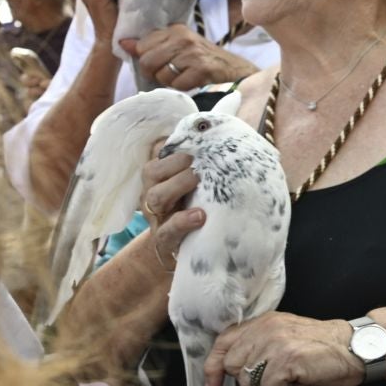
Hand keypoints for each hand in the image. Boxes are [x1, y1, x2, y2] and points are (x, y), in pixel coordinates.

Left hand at [124, 24, 257, 90]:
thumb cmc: (204, 60)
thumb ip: (152, 45)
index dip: (147, 59)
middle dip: (155, 73)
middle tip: (172, 73)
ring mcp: (192, 52)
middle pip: (146, 60)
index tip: (161, 63)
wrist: (236, 70)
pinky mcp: (201, 68)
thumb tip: (122, 44)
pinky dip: (183, 87)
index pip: (142, 45)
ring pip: (160, 74)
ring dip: (170, 81)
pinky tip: (193, 81)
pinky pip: (176, 84)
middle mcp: (182, 37)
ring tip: (184, 77)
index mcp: (175, 29)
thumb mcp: (179, 46)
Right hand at [139, 144, 204, 268]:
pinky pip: (165, 231)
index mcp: (161, 177)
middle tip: (197, 162)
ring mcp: (156, 217)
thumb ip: (208, 165)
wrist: (187, 250)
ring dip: (176, 185)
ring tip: (196, 180)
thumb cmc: (196, 208)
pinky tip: (200, 216)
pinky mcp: (163, 241)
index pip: (158, 154)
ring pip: (154, 197)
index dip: (173, 146)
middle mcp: (153, 193)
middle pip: (151, 172)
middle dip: (174, 163)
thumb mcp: (200, 185)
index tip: (196, 142)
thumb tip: (234, 136)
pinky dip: (182, 222)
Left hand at [207, 312, 362, 385]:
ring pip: (249, 382)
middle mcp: (265, 329)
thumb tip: (230, 369)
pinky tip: (303, 383)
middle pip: (233, 367)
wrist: (354, 348)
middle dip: (252, 381)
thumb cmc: (323, 348)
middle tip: (279, 378)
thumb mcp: (286, 336)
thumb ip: (259, 344)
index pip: (224, 342)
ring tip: (294, 379)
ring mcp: (274, 343)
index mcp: (263, 322)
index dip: (213, 367)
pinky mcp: (285, 360)